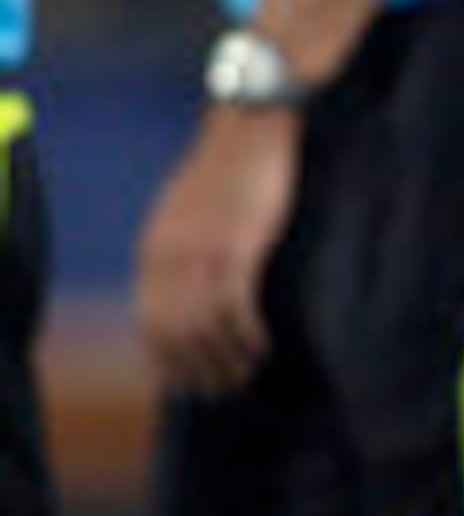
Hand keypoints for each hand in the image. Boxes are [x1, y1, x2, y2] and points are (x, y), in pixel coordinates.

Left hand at [135, 110, 298, 395]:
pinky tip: (261, 346)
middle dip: (196, 369)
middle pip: (173, 333)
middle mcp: (168, 256)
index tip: (190, 383)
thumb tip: (188, 288)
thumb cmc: (230, 166)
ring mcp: (201, 252)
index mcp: (153, 249)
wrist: (251, 126)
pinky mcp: (237, 247)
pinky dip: (245, 335)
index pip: (149, 322)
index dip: (168, 360)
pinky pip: (234, 307)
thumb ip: (182, 248)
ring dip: (224, 359)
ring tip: (245, 374)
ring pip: (203, 327)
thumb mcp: (188, 211)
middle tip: (223, 390)